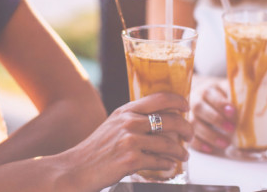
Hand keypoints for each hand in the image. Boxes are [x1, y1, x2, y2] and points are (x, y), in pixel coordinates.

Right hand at [58, 92, 192, 190]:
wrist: (76, 168)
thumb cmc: (96, 149)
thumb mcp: (113, 126)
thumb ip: (132, 119)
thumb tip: (159, 120)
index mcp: (125, 111)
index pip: (159, 98)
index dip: (178, 100)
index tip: (186, 106)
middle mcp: (129, 122)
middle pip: (170, 120)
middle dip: (186, 128)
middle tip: (190, 135)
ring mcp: (130, 141)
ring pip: (168, 144)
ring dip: (180, 151)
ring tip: (184, 156)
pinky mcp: (131, 160)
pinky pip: (159, 162)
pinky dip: (167, 164)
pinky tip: (169, 165)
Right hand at [190, 75, 236, 154]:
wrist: (204, 98)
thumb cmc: (222, 97)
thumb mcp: (229, 92)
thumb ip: (237, 96)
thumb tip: (257, 103)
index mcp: (207, 90)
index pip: (210, 94)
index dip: (220, 103)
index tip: (233, 112)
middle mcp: (194, 100)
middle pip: (199, 108)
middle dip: (215, 119)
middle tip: (231, 128)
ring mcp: (189, 114)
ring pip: (192, 124)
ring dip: (209, 134)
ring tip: (224, 143)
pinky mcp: (186, 128)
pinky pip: (188, 136)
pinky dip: (199, 143)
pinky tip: (210, 149)